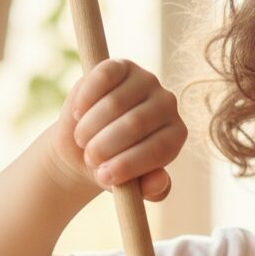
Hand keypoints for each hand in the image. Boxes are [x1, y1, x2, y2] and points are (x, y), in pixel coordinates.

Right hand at [46, 58, 185, 200]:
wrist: (87, 147)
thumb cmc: (113, 167)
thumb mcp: (132, 188)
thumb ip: (150, 189)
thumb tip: (159, 182)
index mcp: (176, 134)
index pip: (158, 149)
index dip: (128, 165)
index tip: (104, 177)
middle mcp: (167, 104)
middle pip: (135, 124)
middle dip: (105, 146)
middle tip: (90, 158)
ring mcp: (145, 81)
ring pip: (115, 103)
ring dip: (90, 127)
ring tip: (83, 140)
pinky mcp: (121, 66)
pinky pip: (102, 77)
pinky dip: (85, 99)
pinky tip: (78, 114)